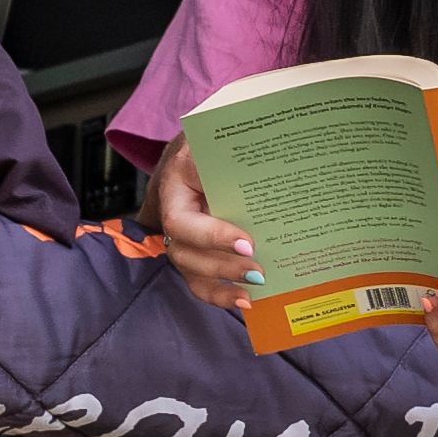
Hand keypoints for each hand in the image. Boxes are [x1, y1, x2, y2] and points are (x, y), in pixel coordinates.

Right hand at [149, 148, 254, 314]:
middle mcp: (174, 211)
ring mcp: (183, 234)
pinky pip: (199, 280)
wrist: (210, 145)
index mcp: (176, 181)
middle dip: (220, 264)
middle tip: (257, 269)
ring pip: (189, 268)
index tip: (246, 243)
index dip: (212, 236)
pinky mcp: (197, 250)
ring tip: (254, 287)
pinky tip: (245, 301)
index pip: (183, 217)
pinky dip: (220, 294)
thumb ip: (234, 147)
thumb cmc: (218, 141)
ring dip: (220, 282)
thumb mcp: (220, 134)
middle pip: (183, 249)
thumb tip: (262, 156)